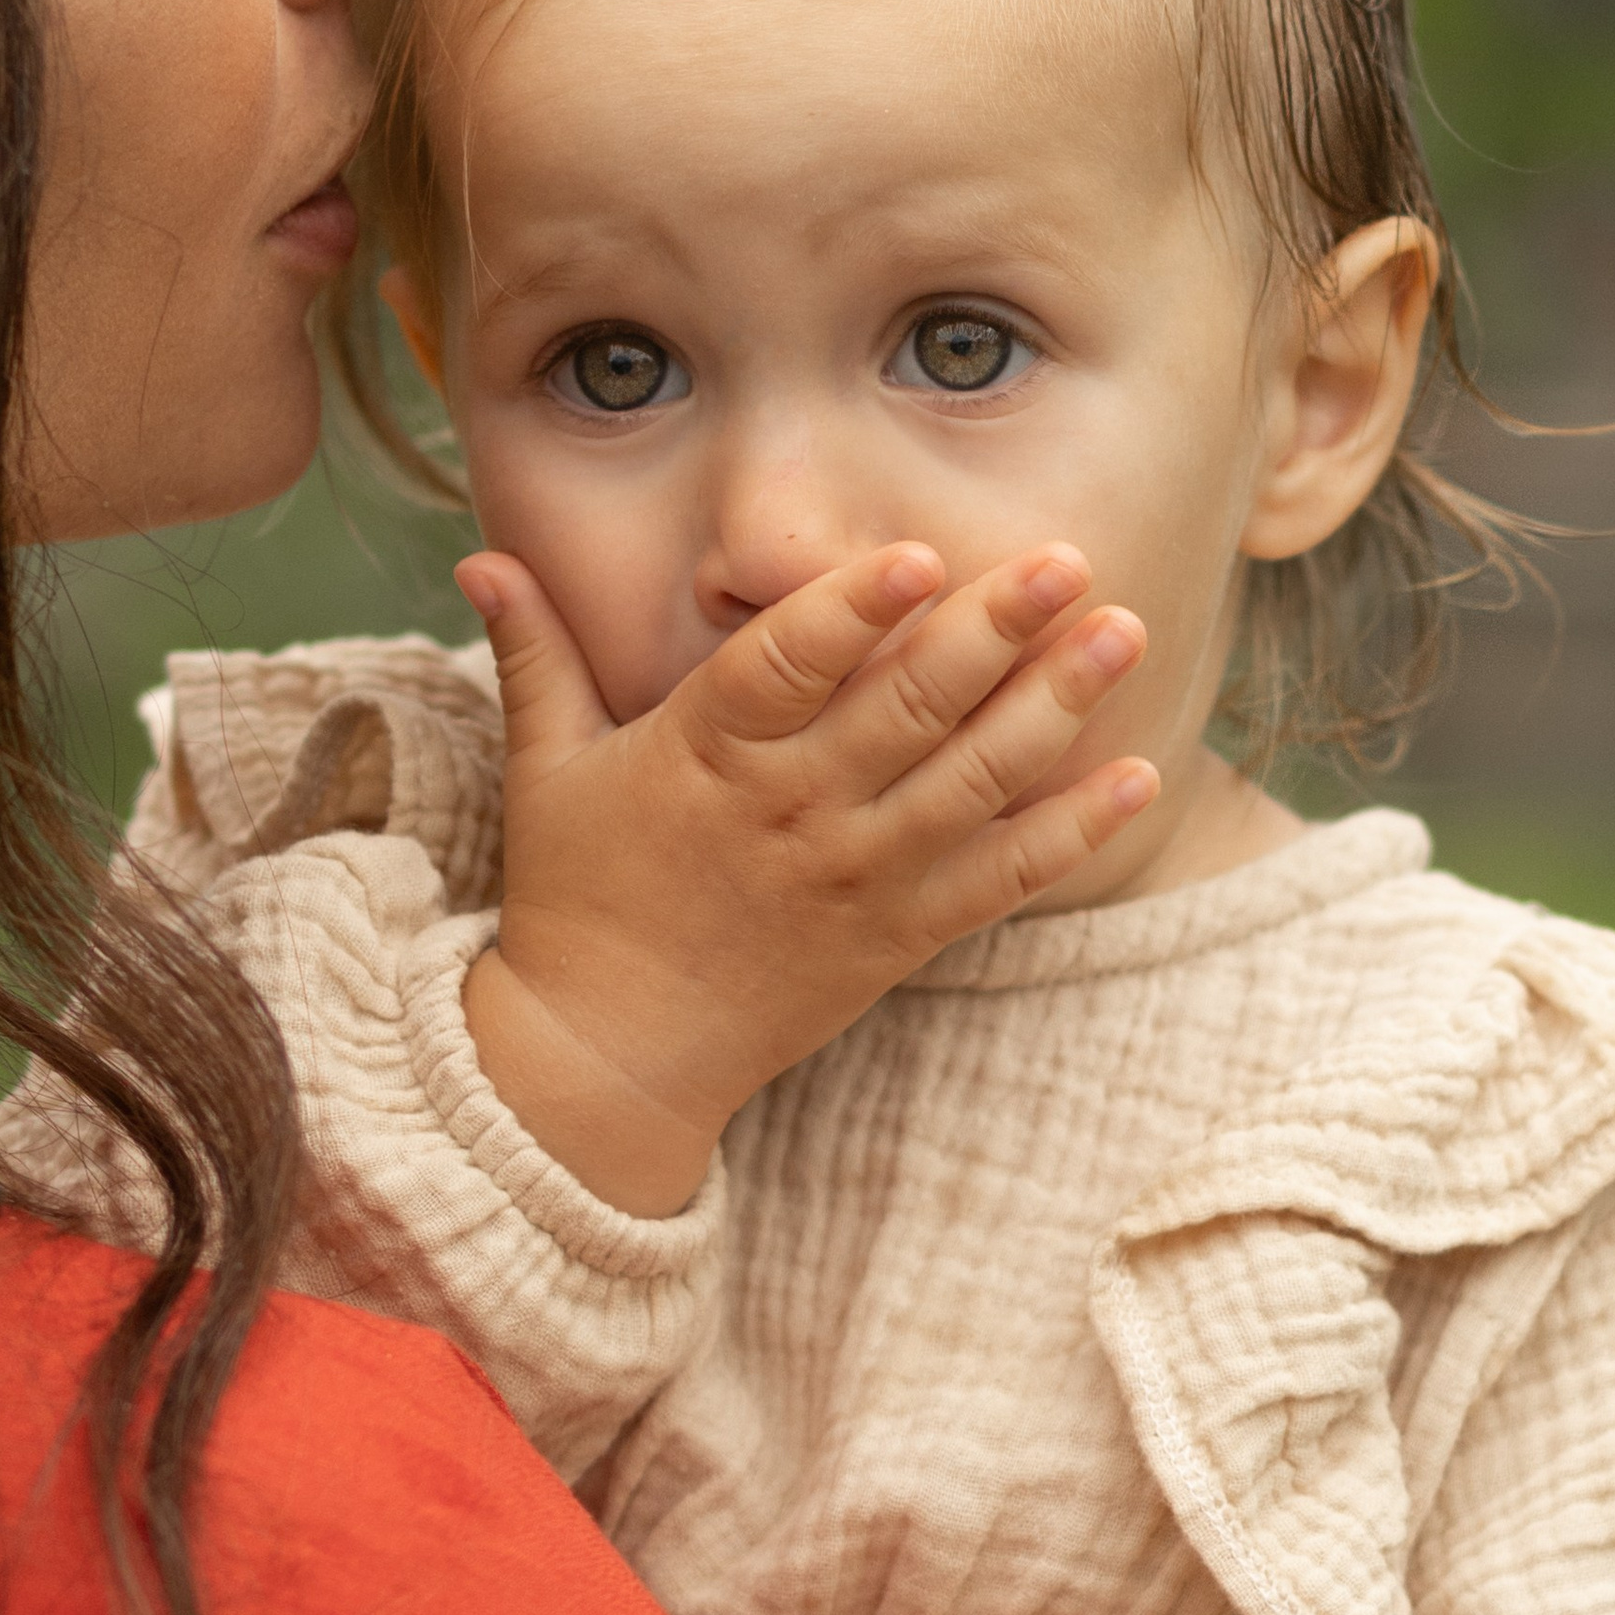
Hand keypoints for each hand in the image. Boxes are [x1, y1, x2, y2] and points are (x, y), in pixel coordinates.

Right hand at [456, 535, 1154, 1213]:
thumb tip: (479, 558)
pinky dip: (1069, 831)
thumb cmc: (576, 898)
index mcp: (703, 757)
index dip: (850, 613)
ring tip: (1124, 633)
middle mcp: (789, 813)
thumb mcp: (547, 769)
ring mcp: (853, 878)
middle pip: (903, 711)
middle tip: (1069, 559)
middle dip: (993, 630)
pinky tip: (1134, 774)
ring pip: (969, 782)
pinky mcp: (898, 936)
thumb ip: (534, 654)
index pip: (782, 669)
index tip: (917, 556)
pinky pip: (999, 881)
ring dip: (1054, 706)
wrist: (610, 1058)